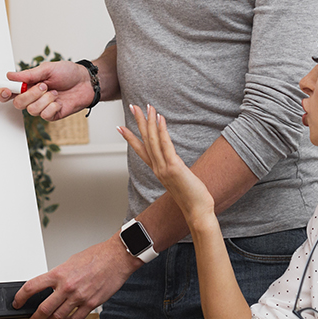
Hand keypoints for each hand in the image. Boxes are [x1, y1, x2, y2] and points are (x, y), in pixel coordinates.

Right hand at [0, 60, 92, 121]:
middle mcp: (33, 97)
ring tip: (55, 92)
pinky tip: (59, 101)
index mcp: (28, 84)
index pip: (10, 92)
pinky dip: (53, 106)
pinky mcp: (52, 115)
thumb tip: (10, 75)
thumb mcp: (48, 69)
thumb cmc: (69, 73)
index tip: (5, 90)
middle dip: (30, 94)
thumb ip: (29, 74)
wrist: (87, 82)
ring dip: (45, 99)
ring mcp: (42, 107)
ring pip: (31, 110)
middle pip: (18, 103)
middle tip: (43, 85)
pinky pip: (45, 115)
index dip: (3, 93)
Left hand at [16, 236, 138, 318]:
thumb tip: (50, 286)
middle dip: (35, 318)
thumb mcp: (70, 262)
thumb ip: (59, 275)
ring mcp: (78, 297)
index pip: (31, 287)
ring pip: (58, 317)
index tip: (17, 302)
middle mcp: (67, 287)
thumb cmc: (96, 257)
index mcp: (58, 273)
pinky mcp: (90, 304)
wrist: (116, 258)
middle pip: (43, 309)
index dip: (20, 297)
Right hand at [118, 105, 216, 226]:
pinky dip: (162, 131)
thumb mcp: (179, 180)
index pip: (141, 150)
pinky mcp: (173, 167)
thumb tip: (175, 164)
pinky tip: (160, 119)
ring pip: (153, 140)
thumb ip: (174, 170)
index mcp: (157, 171)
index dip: (130, 138)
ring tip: (147, 107)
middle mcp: (157, 168)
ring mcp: (164, 168)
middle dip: (138, 122)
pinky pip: (165, 145)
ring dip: (149, 122)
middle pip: (144, 141)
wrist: (197, 211)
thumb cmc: (192, 197)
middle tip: (132, 107)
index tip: (120, 127)